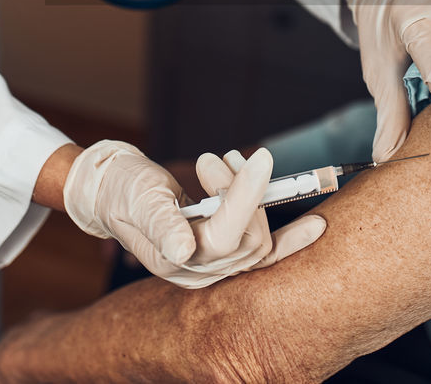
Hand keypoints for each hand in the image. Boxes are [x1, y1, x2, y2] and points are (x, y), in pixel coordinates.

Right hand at [62, 142, 324, 288]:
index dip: (246, 196)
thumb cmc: (125, 190)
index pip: (226, 234)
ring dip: (255, 196)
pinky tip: (317, 228)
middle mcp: (199, 273)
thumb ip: (161, 223)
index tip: (261, 158)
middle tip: (225, 156)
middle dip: (245, 190)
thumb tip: (184, 249)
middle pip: (249, 239)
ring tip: (229, 162)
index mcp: (175, 261)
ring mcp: (214, 269)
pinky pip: (266, 253)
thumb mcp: (139, 199)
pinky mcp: (226, 256)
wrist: (113, 193)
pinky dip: (291, 240)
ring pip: (259, 240)